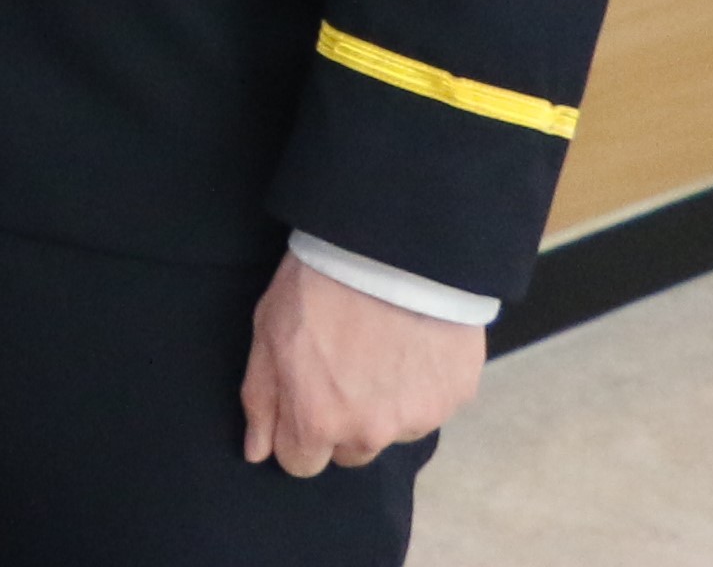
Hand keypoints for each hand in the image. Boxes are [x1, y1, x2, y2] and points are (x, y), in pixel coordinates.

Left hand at [239, 255, 482, 474]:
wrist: (390, 250)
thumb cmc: (317, 285)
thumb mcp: (268, 332)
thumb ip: (261, 399)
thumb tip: (257, 453)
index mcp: (319, 420)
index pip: (301, 463)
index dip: (295, 432)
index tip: (301, 397)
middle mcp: (371, 433)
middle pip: (347, 451)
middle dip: (339, 421)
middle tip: (340, 366)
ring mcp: (417, 419)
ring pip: (389, 430)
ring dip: (381, 405)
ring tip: (376, 349)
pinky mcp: (454, 399)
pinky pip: (428, 407)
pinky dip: (417, 385)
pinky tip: (407, 343)